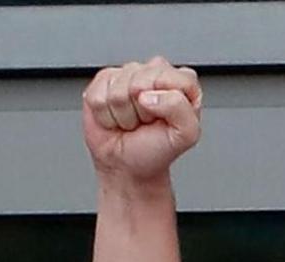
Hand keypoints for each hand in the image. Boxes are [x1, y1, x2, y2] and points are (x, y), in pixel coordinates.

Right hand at [82, 60, 202, 182]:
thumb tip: (148, 95)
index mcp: (180, 82)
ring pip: (118, 90)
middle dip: (142, 110)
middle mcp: (153, 74)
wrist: (127, 164)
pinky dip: (106, 115)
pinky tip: (115, 118)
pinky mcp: (102, 82)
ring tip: (131, 122)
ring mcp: (126, 75)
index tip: (165, 118)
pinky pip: (98, 97)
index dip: (166, 101)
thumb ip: (180, 108)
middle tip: (145, 122)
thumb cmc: (156, 148)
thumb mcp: (185, 135)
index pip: (173, 76)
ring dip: (123, 114)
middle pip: (141, 81)